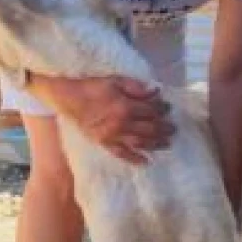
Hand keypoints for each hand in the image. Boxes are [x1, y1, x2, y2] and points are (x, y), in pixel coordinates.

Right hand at [31, 74, 173, 163]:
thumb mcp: (115, 80)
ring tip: (167, 144)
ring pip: (140, 143)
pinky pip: (122, 154)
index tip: (169, 108)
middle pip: (149, 129)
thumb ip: (136, 87)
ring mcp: (113, 136)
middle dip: (164, 129)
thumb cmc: (92, 87)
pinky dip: (134, 159)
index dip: (162, 109)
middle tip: (174, 129)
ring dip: (155, 144)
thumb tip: (155, 91)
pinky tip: (146, 162)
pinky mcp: (105, 143)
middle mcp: (122, 124)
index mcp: (126, 107)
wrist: (68, 98)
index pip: (151, 110)